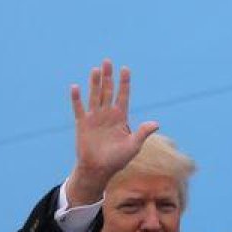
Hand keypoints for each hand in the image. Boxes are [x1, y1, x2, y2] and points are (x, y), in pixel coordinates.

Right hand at [66, 59, 158, 204]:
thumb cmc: (118, 159)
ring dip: (95, 83)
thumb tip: (156, 123)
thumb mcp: (133, 146)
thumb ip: (142, 133)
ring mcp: (94, 118)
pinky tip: (75, 87)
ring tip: (96, 69)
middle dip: (108, 77)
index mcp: (121, 118)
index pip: (123, 96)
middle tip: (108, 61)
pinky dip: (77, 99)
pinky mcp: (82, 124)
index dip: (124, 83)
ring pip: (95, 96)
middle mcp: (107, 114)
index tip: (125, 69)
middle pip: (108, 91)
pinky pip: (79, 108)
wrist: (99, 169)